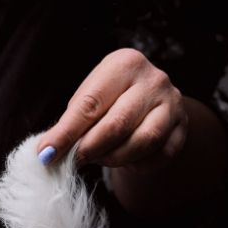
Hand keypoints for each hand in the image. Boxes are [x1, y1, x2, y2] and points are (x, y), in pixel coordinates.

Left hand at [36, 48, 187, 172]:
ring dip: (113, 158)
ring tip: (98, 157)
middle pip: (117, 124)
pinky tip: (124, 159)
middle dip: (90, 148)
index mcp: (124, 64)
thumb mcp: (87, 101)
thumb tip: (46, 152)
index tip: (46, 154)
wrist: (150, 104)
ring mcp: (173, 104)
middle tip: (75, 159)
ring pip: (142, 142)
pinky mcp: (182, 129)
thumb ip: (69, 123)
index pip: (90, 104)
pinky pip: (158, 156)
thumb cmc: (109, 101)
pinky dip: (136, 164)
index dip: (66, 133)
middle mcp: (154, 80)